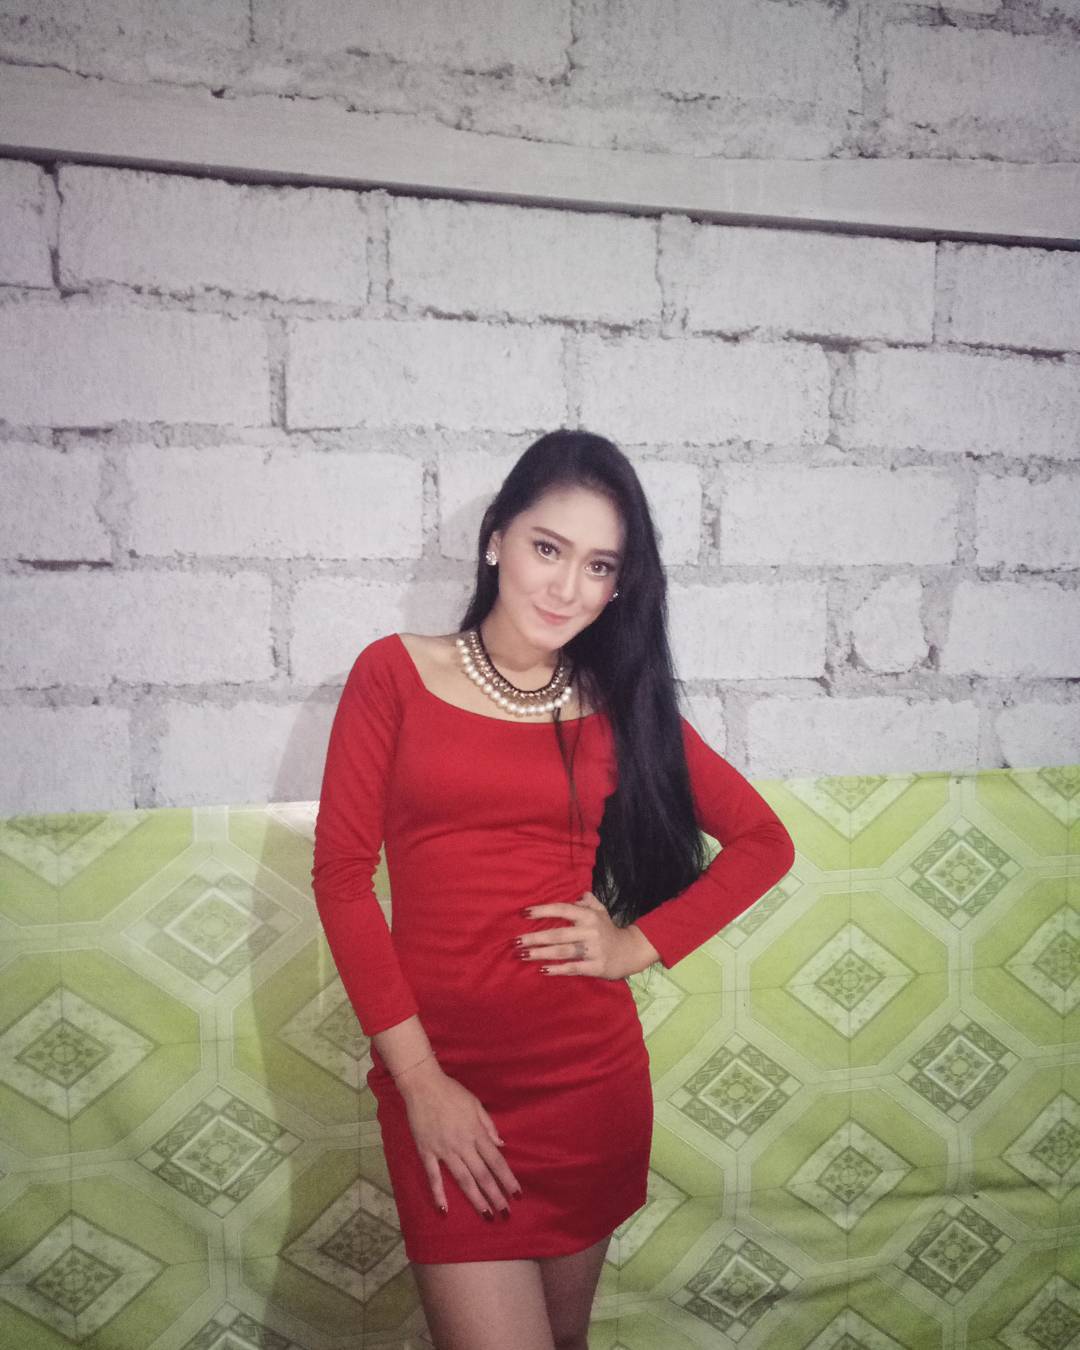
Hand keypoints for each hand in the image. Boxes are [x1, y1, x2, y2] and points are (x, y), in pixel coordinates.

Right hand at [395, 1058, 521, 1218]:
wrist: (423, 1085)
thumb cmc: (452, 1092)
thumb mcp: (475, 1104)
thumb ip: (488, 1125)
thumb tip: (501, 1144)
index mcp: (476, 1132)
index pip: (496, 1160)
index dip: (507, 1178)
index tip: (517, 1194)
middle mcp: (463, 1144)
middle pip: (482, 1174)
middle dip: (495, 1195)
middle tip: (505, 1213)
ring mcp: (444, 1150)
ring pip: (463, 1179)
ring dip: (475, 1198)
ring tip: (486, 1214)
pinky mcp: (426, 1151)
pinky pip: (433, 1176)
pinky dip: (438, 1193)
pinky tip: (444, 1209)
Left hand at [516, 891, 659, 978]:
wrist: (631, 951)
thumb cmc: (609, 930)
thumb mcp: (601, 911)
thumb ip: (588, 900)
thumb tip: (576, 894)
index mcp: (588, 916)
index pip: (562, 910)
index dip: (543, 911)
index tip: (524, 913)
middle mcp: (590, 931)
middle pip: (557, 934)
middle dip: (535, 938)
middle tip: (516, 941)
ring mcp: (593, 950)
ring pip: (562, 951)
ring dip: (540, 954)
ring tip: (522, 955)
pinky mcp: (596, 966)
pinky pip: (573, 968)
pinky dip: (557, 970)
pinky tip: (542, 970)